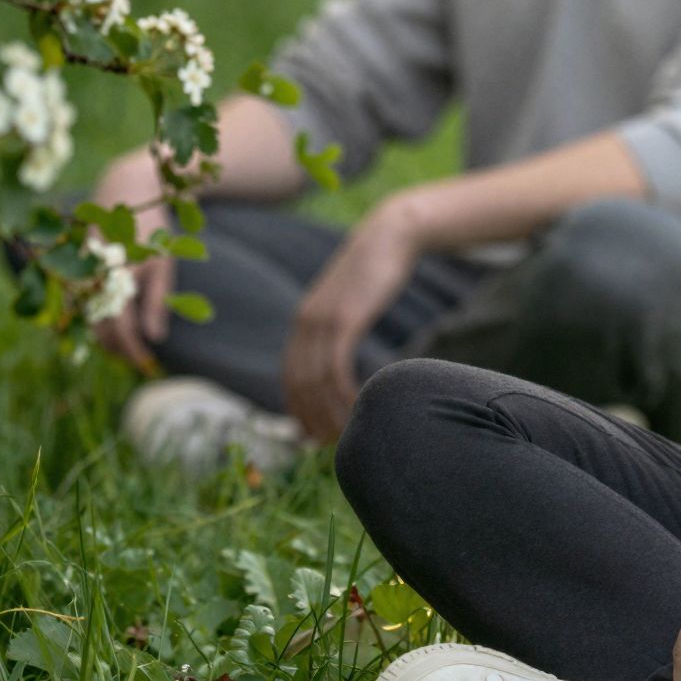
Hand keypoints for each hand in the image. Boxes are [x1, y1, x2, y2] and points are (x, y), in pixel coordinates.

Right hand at [88, 149, 172, 372]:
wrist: (125, 189)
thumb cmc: (151, 228)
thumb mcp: (163, 261)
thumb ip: (158, 300)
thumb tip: (155, 338)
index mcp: (117, 276)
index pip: (120, 330)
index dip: (132, 350)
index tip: (147, 362)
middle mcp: (92, 278)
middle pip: (100, 331)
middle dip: (118, 349)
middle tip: (138, 360)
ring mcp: (79, 274)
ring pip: (88, 321)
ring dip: (105, 339)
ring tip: (127, 347)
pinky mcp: (74, 270)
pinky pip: (81, 306)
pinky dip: (95, 321)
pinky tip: (112, 326)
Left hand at [282, 194, 421, 443]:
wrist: (390, 235)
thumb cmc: (375, 272)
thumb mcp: (348, 302)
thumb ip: (337, 327)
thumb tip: (338, 357)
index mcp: (303, 321)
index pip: (290, 378)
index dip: (298, 410)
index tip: (314, 435)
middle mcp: (305, 323)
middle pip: (299, 385)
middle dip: (311, 419)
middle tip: (331, 444)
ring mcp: (322, 321)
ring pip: (315, 382)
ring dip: (328, 413)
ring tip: (346, 433)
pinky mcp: (344, 319)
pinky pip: (336, 368)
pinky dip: (344, 393)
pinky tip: (359, 405)